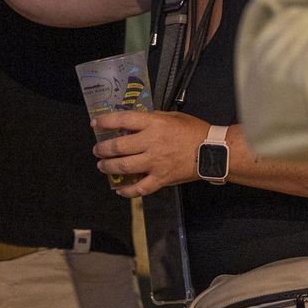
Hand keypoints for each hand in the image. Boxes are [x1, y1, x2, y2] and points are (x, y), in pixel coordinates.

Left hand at [91, 109, 210, 197]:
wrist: (212, 151)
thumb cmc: (193, 130)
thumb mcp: (172, 116)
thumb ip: (151, 119)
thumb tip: (132, 124)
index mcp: (153, 124)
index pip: (123, 120)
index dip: (106, 121)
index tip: (95, 124)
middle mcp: (150, 142)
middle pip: (119, 146)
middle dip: (103, 149)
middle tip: (97, 150)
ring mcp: (155, 162)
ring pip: (124, 167)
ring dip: (109, 167)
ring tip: (102, 166)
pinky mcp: (161, 179)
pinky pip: (140, 188)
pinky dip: (128, 191)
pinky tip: (120, 190)